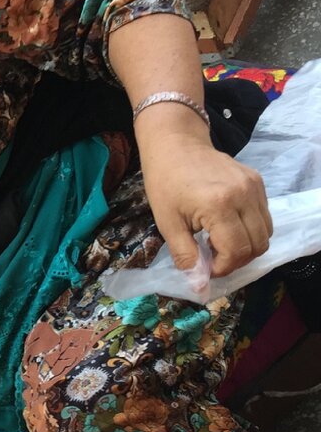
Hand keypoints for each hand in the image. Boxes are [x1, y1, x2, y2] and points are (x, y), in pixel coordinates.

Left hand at [141, 133, 272, 278]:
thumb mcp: (167, 224)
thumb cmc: (165, 183)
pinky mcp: (258, 182)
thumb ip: (185, 256)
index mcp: (220, 206)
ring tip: (218, 242)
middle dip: (236, 260)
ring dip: (245, 246)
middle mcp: (244, 195)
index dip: (223, 268)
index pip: (237, 251)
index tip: (205, 268)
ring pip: (266, 232)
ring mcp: (255, 187)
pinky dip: (250, 230)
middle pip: (257, 245)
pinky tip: (225, 227)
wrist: (176, 145)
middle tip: (212, 258)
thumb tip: (198, 286)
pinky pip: (264, 216)